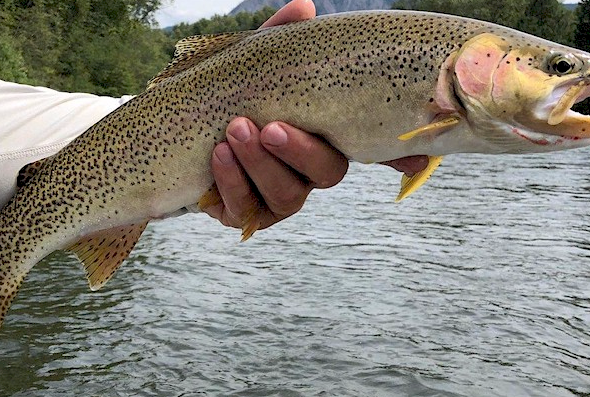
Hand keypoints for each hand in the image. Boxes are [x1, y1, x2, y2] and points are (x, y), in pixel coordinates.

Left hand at [204, 0, 428, 231]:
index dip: (395, 156)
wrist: (178, 129)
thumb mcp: (250, 65)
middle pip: (326, 173)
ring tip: (234, 131)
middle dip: (298, 151)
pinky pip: (245, 209)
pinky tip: (217, 155)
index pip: (364, 147)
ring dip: (260, 164)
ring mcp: (276, 198)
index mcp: (320, 136)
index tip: (411, 158)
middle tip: (269, 126)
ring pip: (287, 195)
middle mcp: (306, 172)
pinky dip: (231, 182)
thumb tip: (304, 6)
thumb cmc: (227, 96)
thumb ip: (279, 41)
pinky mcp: (243, 215)